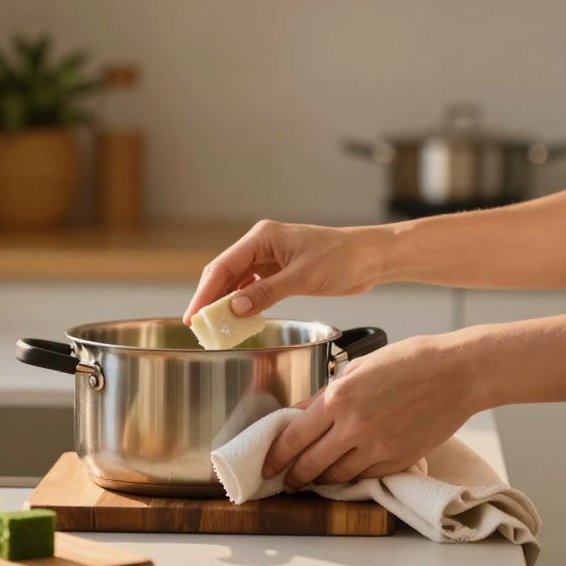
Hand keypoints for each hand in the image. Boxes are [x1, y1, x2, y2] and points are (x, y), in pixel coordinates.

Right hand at [183, 220, 393, 322]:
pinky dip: (245, 304)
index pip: (223, 266)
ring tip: (215, 327)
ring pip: (238, 282)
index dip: (205, 292)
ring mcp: (272, 258)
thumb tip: (234, 308)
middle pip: (226, 273)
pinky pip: (254, 288)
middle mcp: (263, 245)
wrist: (371, 257)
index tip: (193, 315)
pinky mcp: (282, 272)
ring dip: (227, 303)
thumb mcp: (302, 277)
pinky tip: (239, 319)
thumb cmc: (342, 257)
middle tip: (198, 326)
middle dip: (211, 299)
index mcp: (263, 237)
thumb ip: (266, 292)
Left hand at [261, 335, 481, 488]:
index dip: (276, 457)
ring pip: (336, 477)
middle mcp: (354, 426)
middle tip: (286, 480)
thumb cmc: (409, 361)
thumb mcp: (358, 367)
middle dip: (293, 477)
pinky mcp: (398, 461)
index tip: (267, 466)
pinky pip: (365, 477)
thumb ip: (327, 393)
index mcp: (339, 397)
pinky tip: (345, 473)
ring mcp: (377, 447)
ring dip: (320, 480)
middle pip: (310, 465)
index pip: (294, 437)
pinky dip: (351, 478)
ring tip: (313, 478)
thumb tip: (302, 414)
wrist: (456, 374)